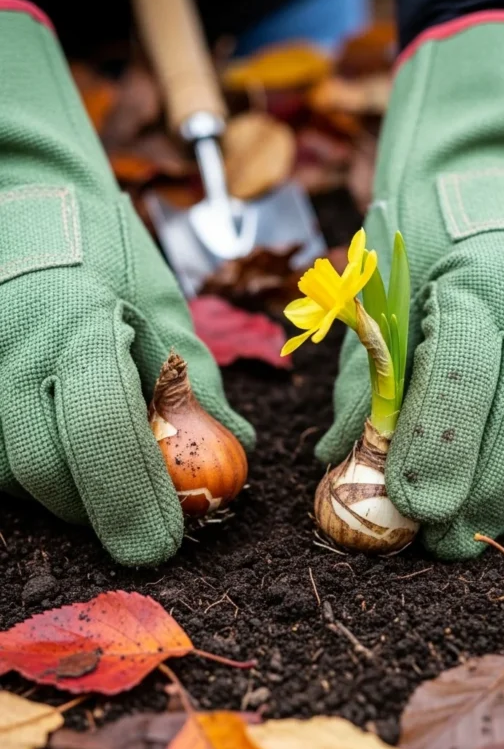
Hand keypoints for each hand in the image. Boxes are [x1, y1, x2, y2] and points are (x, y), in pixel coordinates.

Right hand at [0, 4, 253, 565]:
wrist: (26, 204)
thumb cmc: (102, 254)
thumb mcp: (161, 305)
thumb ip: (196, 381)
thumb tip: (235, 445)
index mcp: (79, 324)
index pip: (102, 431)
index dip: (135, 500)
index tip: (165, 543)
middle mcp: (14, 352)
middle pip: (47, 472)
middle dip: (100, 511)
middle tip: (145, 518)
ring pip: (13, 474)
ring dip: (68, 494)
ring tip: (110, 473)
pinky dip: (36, 474)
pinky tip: (69, 453)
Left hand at [317, 14, 503, 557]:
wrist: (493, 188)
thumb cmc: (425, 241)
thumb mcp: (383, 295)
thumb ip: (364, 380)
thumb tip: (337, 462)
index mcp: (474, 278)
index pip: (461, 371)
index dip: (436, 445)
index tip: (408, 504)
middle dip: (478, 488)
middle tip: (437, 540)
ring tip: (464, 536)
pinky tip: (498, 503)